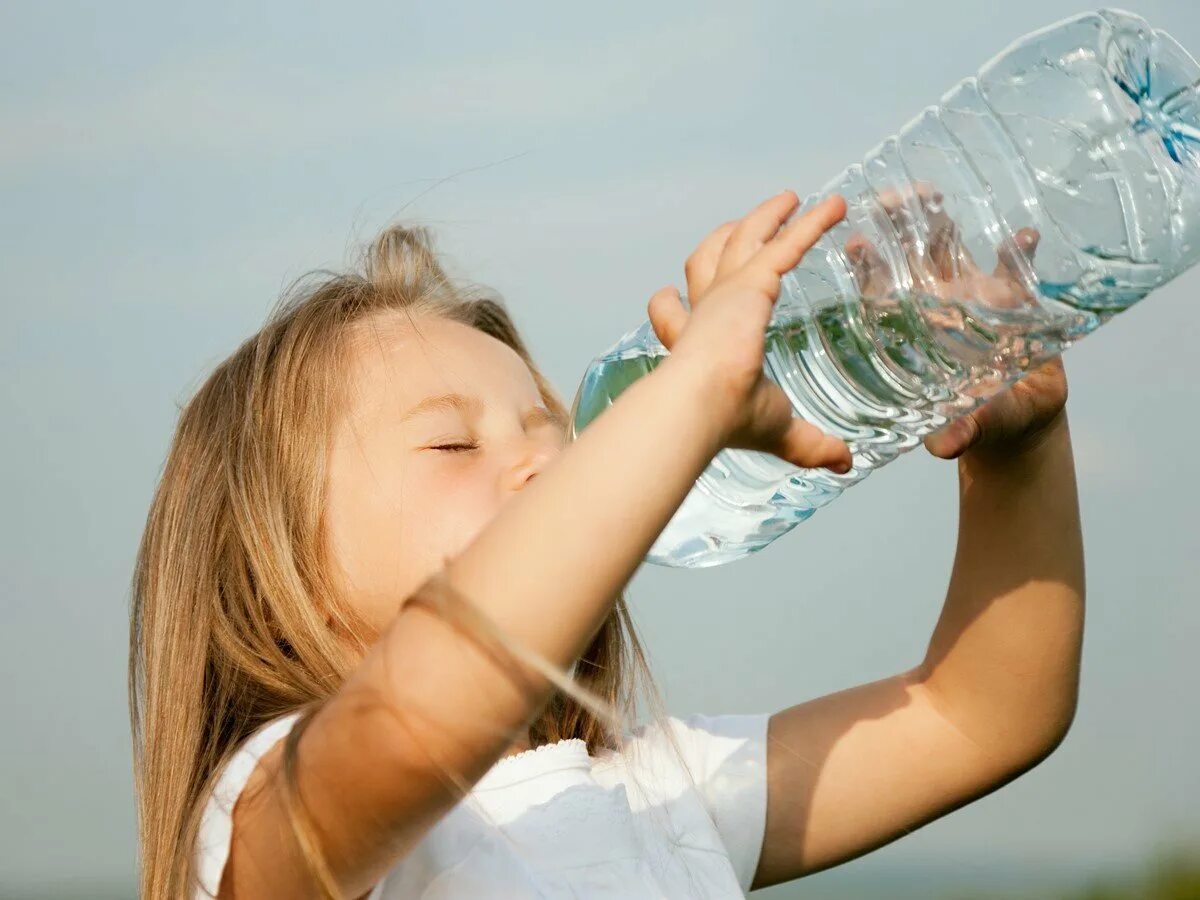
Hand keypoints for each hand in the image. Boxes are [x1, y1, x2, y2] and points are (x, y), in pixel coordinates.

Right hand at [647, 190, 853, 473]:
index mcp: (695, 347)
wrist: (701, 403)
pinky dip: (812, 222)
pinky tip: (836, 207)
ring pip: (740, 239)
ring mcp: (724, 292)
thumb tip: (844, 463)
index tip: (670, 297)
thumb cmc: (725, 418)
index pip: (675, 320)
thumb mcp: (775, 428)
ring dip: (763, 217)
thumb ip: (808, 442)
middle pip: (706, 262)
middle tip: (740, 226)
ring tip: (788, 201)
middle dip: (722, 241)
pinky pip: (784, 242)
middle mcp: (704, 313)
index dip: (670, 310)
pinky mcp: (750, 281)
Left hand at [844, 182, 1068, 460]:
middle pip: (909, 257)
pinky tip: (1024, 236)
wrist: (1019, 419)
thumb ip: (957, 431)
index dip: (866, 268)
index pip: (879, 292)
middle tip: (889, 198)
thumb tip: (944, 445)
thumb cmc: (978, 421)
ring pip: (951, 248)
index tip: (855, 243)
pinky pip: (1018, 268)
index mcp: (912, 330)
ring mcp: (973, 295)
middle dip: (898, 225)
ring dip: (943, 222)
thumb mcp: (966, 429)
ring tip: (935, 197)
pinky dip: (1022, 251)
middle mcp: (936, 305)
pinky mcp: (1015, 298)